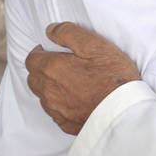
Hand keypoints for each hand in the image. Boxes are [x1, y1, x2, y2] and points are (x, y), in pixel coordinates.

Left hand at [25, 22, 139, 134]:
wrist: (124, 111)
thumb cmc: (113, 77)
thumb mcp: (94, 45)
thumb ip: (68, 33)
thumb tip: (50, 30)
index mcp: (52, 69)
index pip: (31, 60)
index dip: (39, 53)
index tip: (51, 51)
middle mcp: (49, 91)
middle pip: (34, 79)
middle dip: (42, 70)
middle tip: (61, 65)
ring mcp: (57, 110)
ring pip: (43, 97)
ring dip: (51, 88)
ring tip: (71, 82)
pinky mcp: (66, 124)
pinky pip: (55, 113)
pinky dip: (61, 105)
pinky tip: (77, 100)